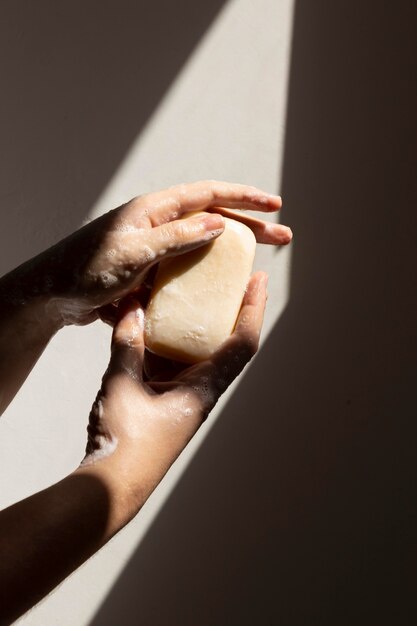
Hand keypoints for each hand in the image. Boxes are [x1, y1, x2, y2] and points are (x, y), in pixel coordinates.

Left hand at [14, 181, 289, 325]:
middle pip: (213, 219)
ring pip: (203, 246)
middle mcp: (158, 224)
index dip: (244, 198)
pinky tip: (219, 290)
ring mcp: (155, 248)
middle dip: (249, 226)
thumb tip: (218, 223)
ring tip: (259, 267)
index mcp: (154, 210)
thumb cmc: (85, 270)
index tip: (275, 205)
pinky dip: (206, 276)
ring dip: (231, 254)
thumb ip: (176, 238)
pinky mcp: (150, 271)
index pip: (208, 195)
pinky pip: (186, 270)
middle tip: (283, 236)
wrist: (52, 296)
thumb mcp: (133, 253)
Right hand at [80, 271, 267, 510]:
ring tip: (184, 292)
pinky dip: (164, 341)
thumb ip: (127, 345)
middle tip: (222, 277)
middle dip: (226, 309)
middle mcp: (199, 390)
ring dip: (191, 324)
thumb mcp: (122, 386)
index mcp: (203, 389)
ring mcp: (181, 396)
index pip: (242, 342)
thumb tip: (132, 309)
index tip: (259, 279)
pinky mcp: (163, 400)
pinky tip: (148, 323)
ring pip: (195, 351)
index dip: (253, 308)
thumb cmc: (124, 443)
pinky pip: (171, 362)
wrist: (112, 487)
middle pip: (224, 342)